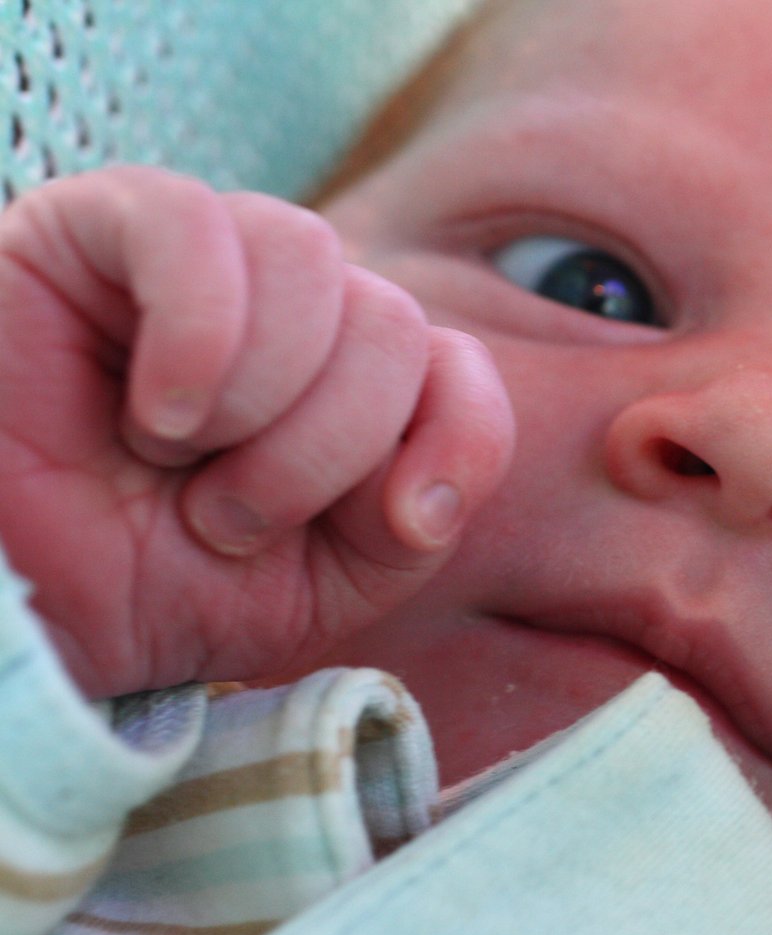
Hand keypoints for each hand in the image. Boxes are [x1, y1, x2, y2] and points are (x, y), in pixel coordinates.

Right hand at [0, 166, 513, 698]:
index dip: (463, 438)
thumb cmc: (159, 588)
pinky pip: (191, 221)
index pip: (462, 362)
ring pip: (312, 256)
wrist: (19, 611)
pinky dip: (198, 330)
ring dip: (260, 397)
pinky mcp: (91, 227)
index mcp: (355, 378)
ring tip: (173, 462)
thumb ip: (405, 527)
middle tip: (225, 519)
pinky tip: (154, 412)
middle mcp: (292, 307)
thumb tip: (424, 495)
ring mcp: (200, 258)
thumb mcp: (319, 588)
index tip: (403, 526)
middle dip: (327, 446)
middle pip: (393, 319)